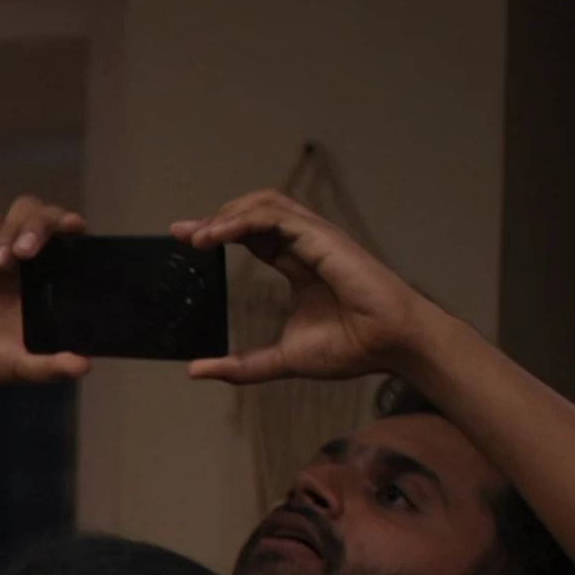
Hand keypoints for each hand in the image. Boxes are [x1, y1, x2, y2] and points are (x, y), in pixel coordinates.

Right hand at [0, 196, 95, 387]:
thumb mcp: (23, 367)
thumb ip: (51, 367)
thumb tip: (83, 367)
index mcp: (52, 276)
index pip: (70, 236)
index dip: (72, 224)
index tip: (73, 227)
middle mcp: (31, 257)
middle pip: (44, 213)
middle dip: (38, 225)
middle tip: (26, 253)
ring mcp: (1, 250)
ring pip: (19, 211)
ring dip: (12, 231)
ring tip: (0, 265)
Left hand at [176, 188, 440, 385]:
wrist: (391, 345)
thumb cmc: (352, 348)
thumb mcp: (282, 359)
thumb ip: (241, 364)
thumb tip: (195, 370)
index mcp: (299, 264)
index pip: (253, 236)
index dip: (220, 233)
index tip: (186, 240)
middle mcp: (307, 245)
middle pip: (254, 213)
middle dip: (216, 218)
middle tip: (182, 233)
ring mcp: (317, 238)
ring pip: (265, 205)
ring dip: (227, 215)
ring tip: (198, 236)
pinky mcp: (323, 238)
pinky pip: (276, 216)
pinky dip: (242, 220)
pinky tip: (217, 235)